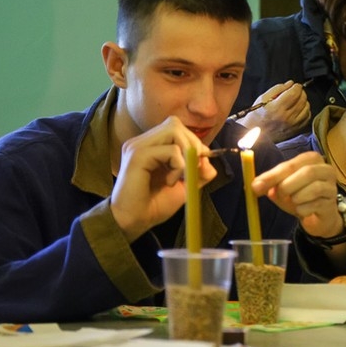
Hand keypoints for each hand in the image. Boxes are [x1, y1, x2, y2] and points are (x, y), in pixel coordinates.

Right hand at [110, 116, 215, 241]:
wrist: (135, 222)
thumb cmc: (155, 204)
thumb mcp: (185, 186)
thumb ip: (199, 172)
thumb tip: (210, 159)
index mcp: (151, 145)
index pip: (176, 127)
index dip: (193, 141)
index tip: (199, 163)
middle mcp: (142, 141)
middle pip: (175, 124)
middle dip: (193, 145)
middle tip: (194, 168)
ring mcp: (138, 146)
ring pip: (173, 131)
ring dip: (186, 153)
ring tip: (179, 175)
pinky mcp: (137, 155)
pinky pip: (170, 150)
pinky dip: (179, 166)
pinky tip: (169, 182)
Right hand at [237, 81, 310, 141]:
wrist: (256, 134)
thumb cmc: (258, 115)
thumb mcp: (263, 98)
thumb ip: (278, 89)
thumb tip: (291, 84)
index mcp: (276, 108)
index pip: (294, 93)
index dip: (297, 86)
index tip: (295, 85)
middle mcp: (286, 117)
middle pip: (302, 100)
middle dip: (301, 92)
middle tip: (296, 91)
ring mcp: (292, 125)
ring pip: (306, 108)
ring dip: (304, 101)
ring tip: (297, 100)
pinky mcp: (296, 130)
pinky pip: (307, 117)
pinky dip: (306, 111)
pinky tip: (299, 109)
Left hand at [251, 151, 341, 238]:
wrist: (318, 216)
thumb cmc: (300, 196)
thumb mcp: (283, 187)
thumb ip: (271, 184)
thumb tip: (256, 185)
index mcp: (311, 159)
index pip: (291, 164)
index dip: (272, 175)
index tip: (256, 186)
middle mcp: (325, 169)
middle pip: (307, 173)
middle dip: (287, 186)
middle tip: (278, 195)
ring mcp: (331, 186)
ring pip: (313, 189)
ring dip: (296, 198)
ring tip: (293, 202)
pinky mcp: (331, 203)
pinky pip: (315, 205)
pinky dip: (302, 210)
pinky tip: (302, 210)